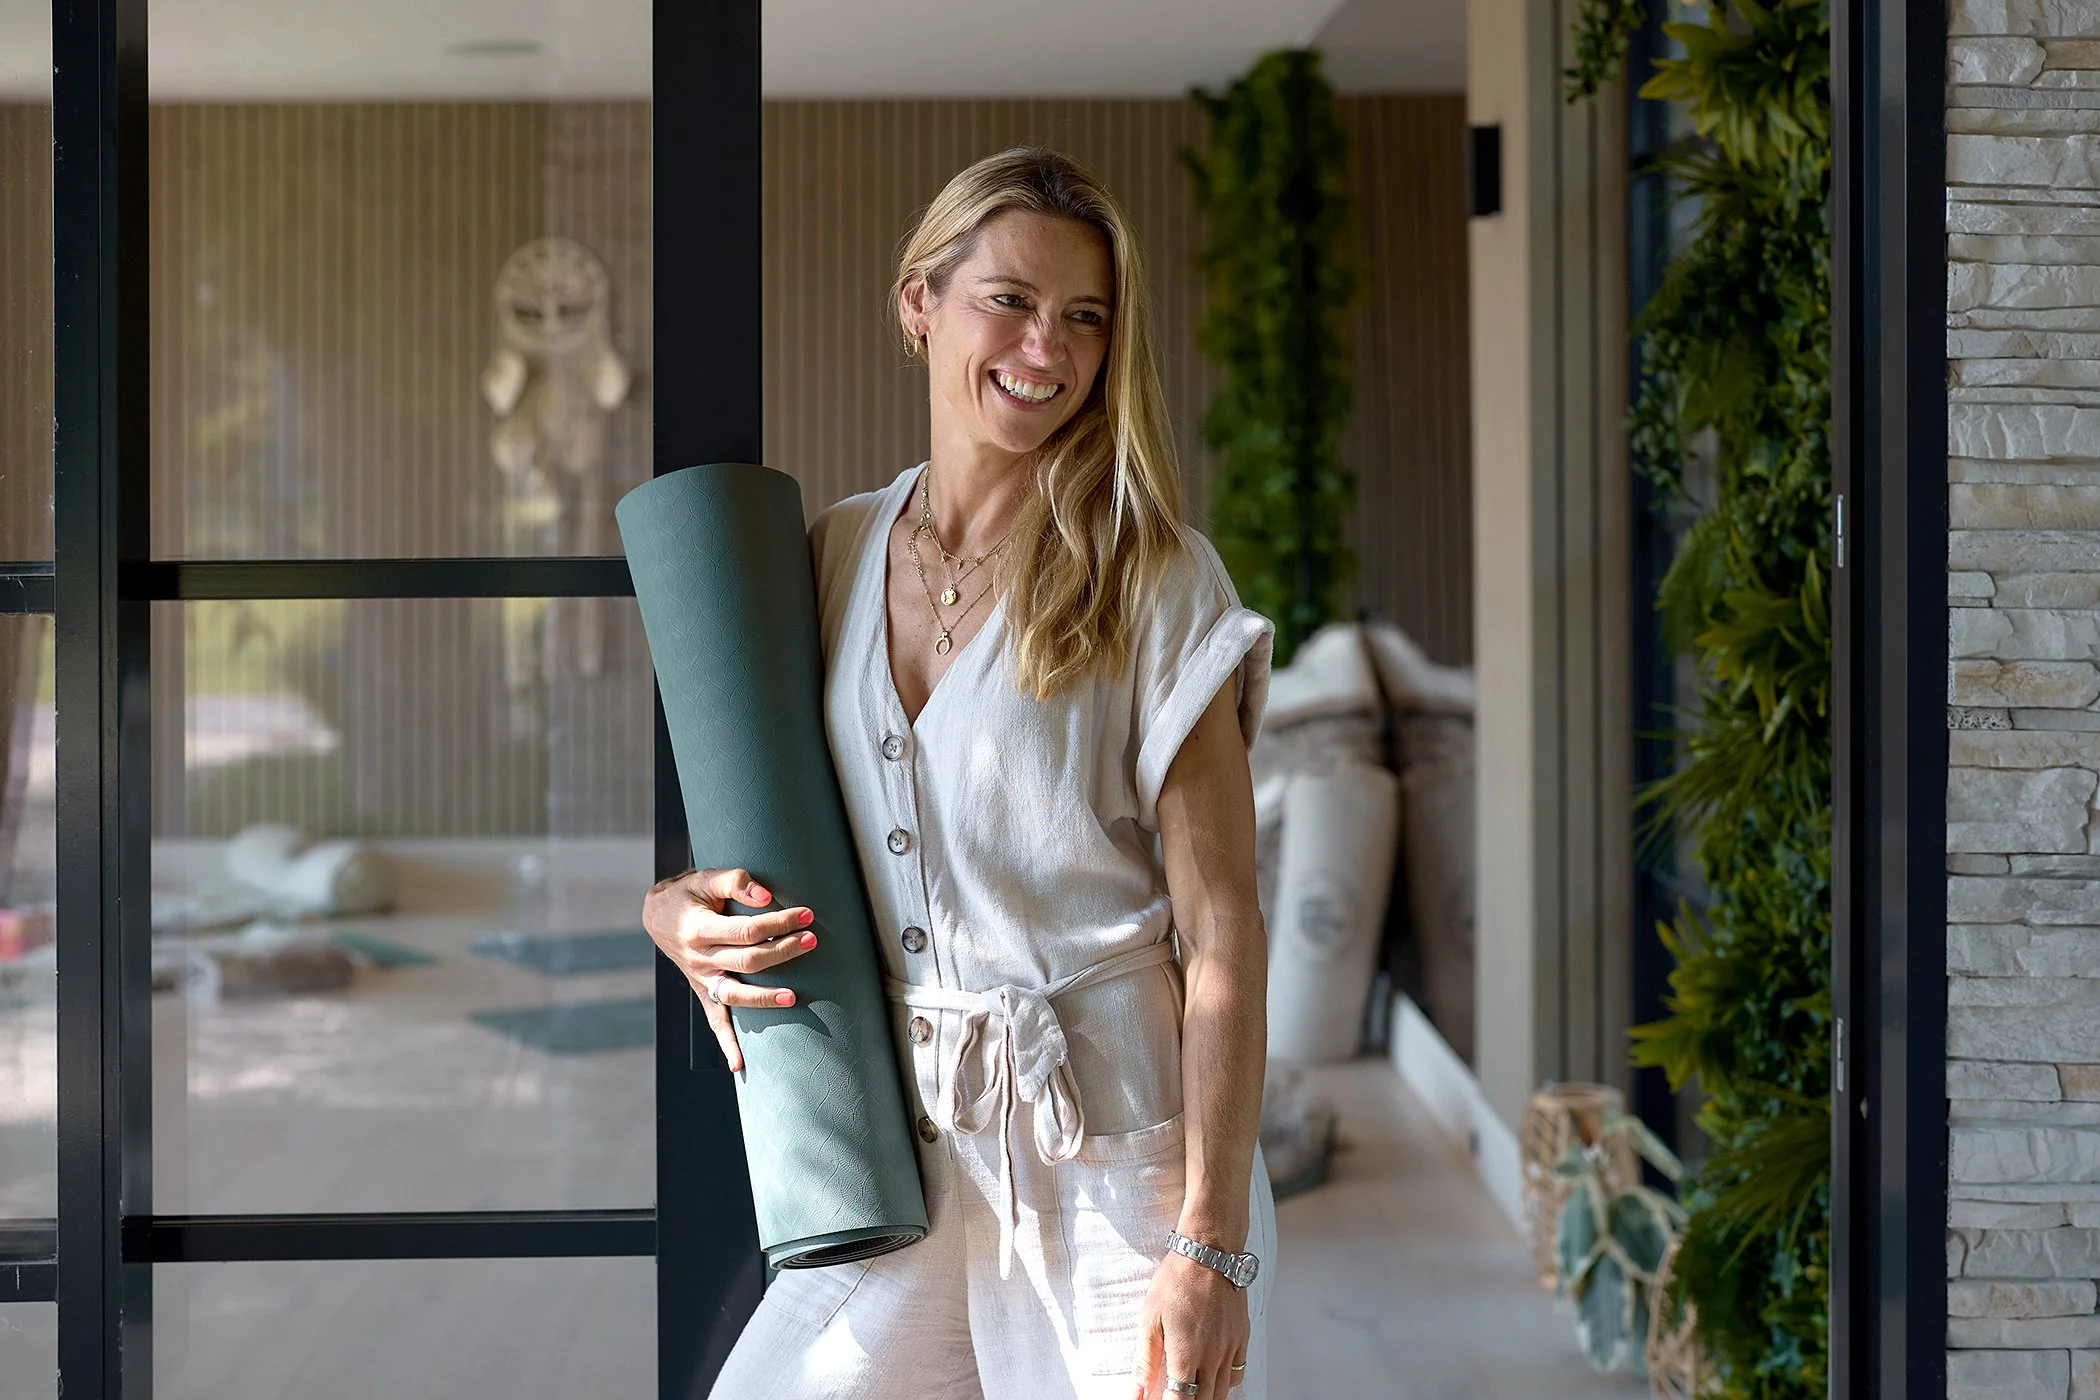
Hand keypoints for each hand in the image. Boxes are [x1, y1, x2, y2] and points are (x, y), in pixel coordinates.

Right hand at [640, 867, 818, 1071]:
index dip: (779, 923)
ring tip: (793, 997)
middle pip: (747, 962)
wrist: (656, 915)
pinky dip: (726, 1044)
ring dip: (764, 998)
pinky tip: (739, 1065)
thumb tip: (766, 897)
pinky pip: (714, 1021)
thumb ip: (736, 882)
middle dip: (783, 952)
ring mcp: (700, 979)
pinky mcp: (703, 991)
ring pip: (735, 996)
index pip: (747, 932)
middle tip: (812, 940)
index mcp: (698, 930)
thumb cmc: (688, 893)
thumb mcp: (706, 877)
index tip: (806, 914)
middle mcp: (698, 959)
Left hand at [1129, 1251, 1249, 1398]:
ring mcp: (1230, 1347)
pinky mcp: (1242, 1336)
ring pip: (1222, 1391)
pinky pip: (1238, 1372)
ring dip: (1206, 1397)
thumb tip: (1137, 1393)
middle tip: (1175, 1394)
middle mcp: (1212, 1356)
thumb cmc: (1176, 1281)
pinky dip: (1226, 1382)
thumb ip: (1144, 1361)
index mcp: (1186, 1354)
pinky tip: (1213, 1376)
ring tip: (1191, 1391)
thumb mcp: (1149, 1319)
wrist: (1209, 1252)